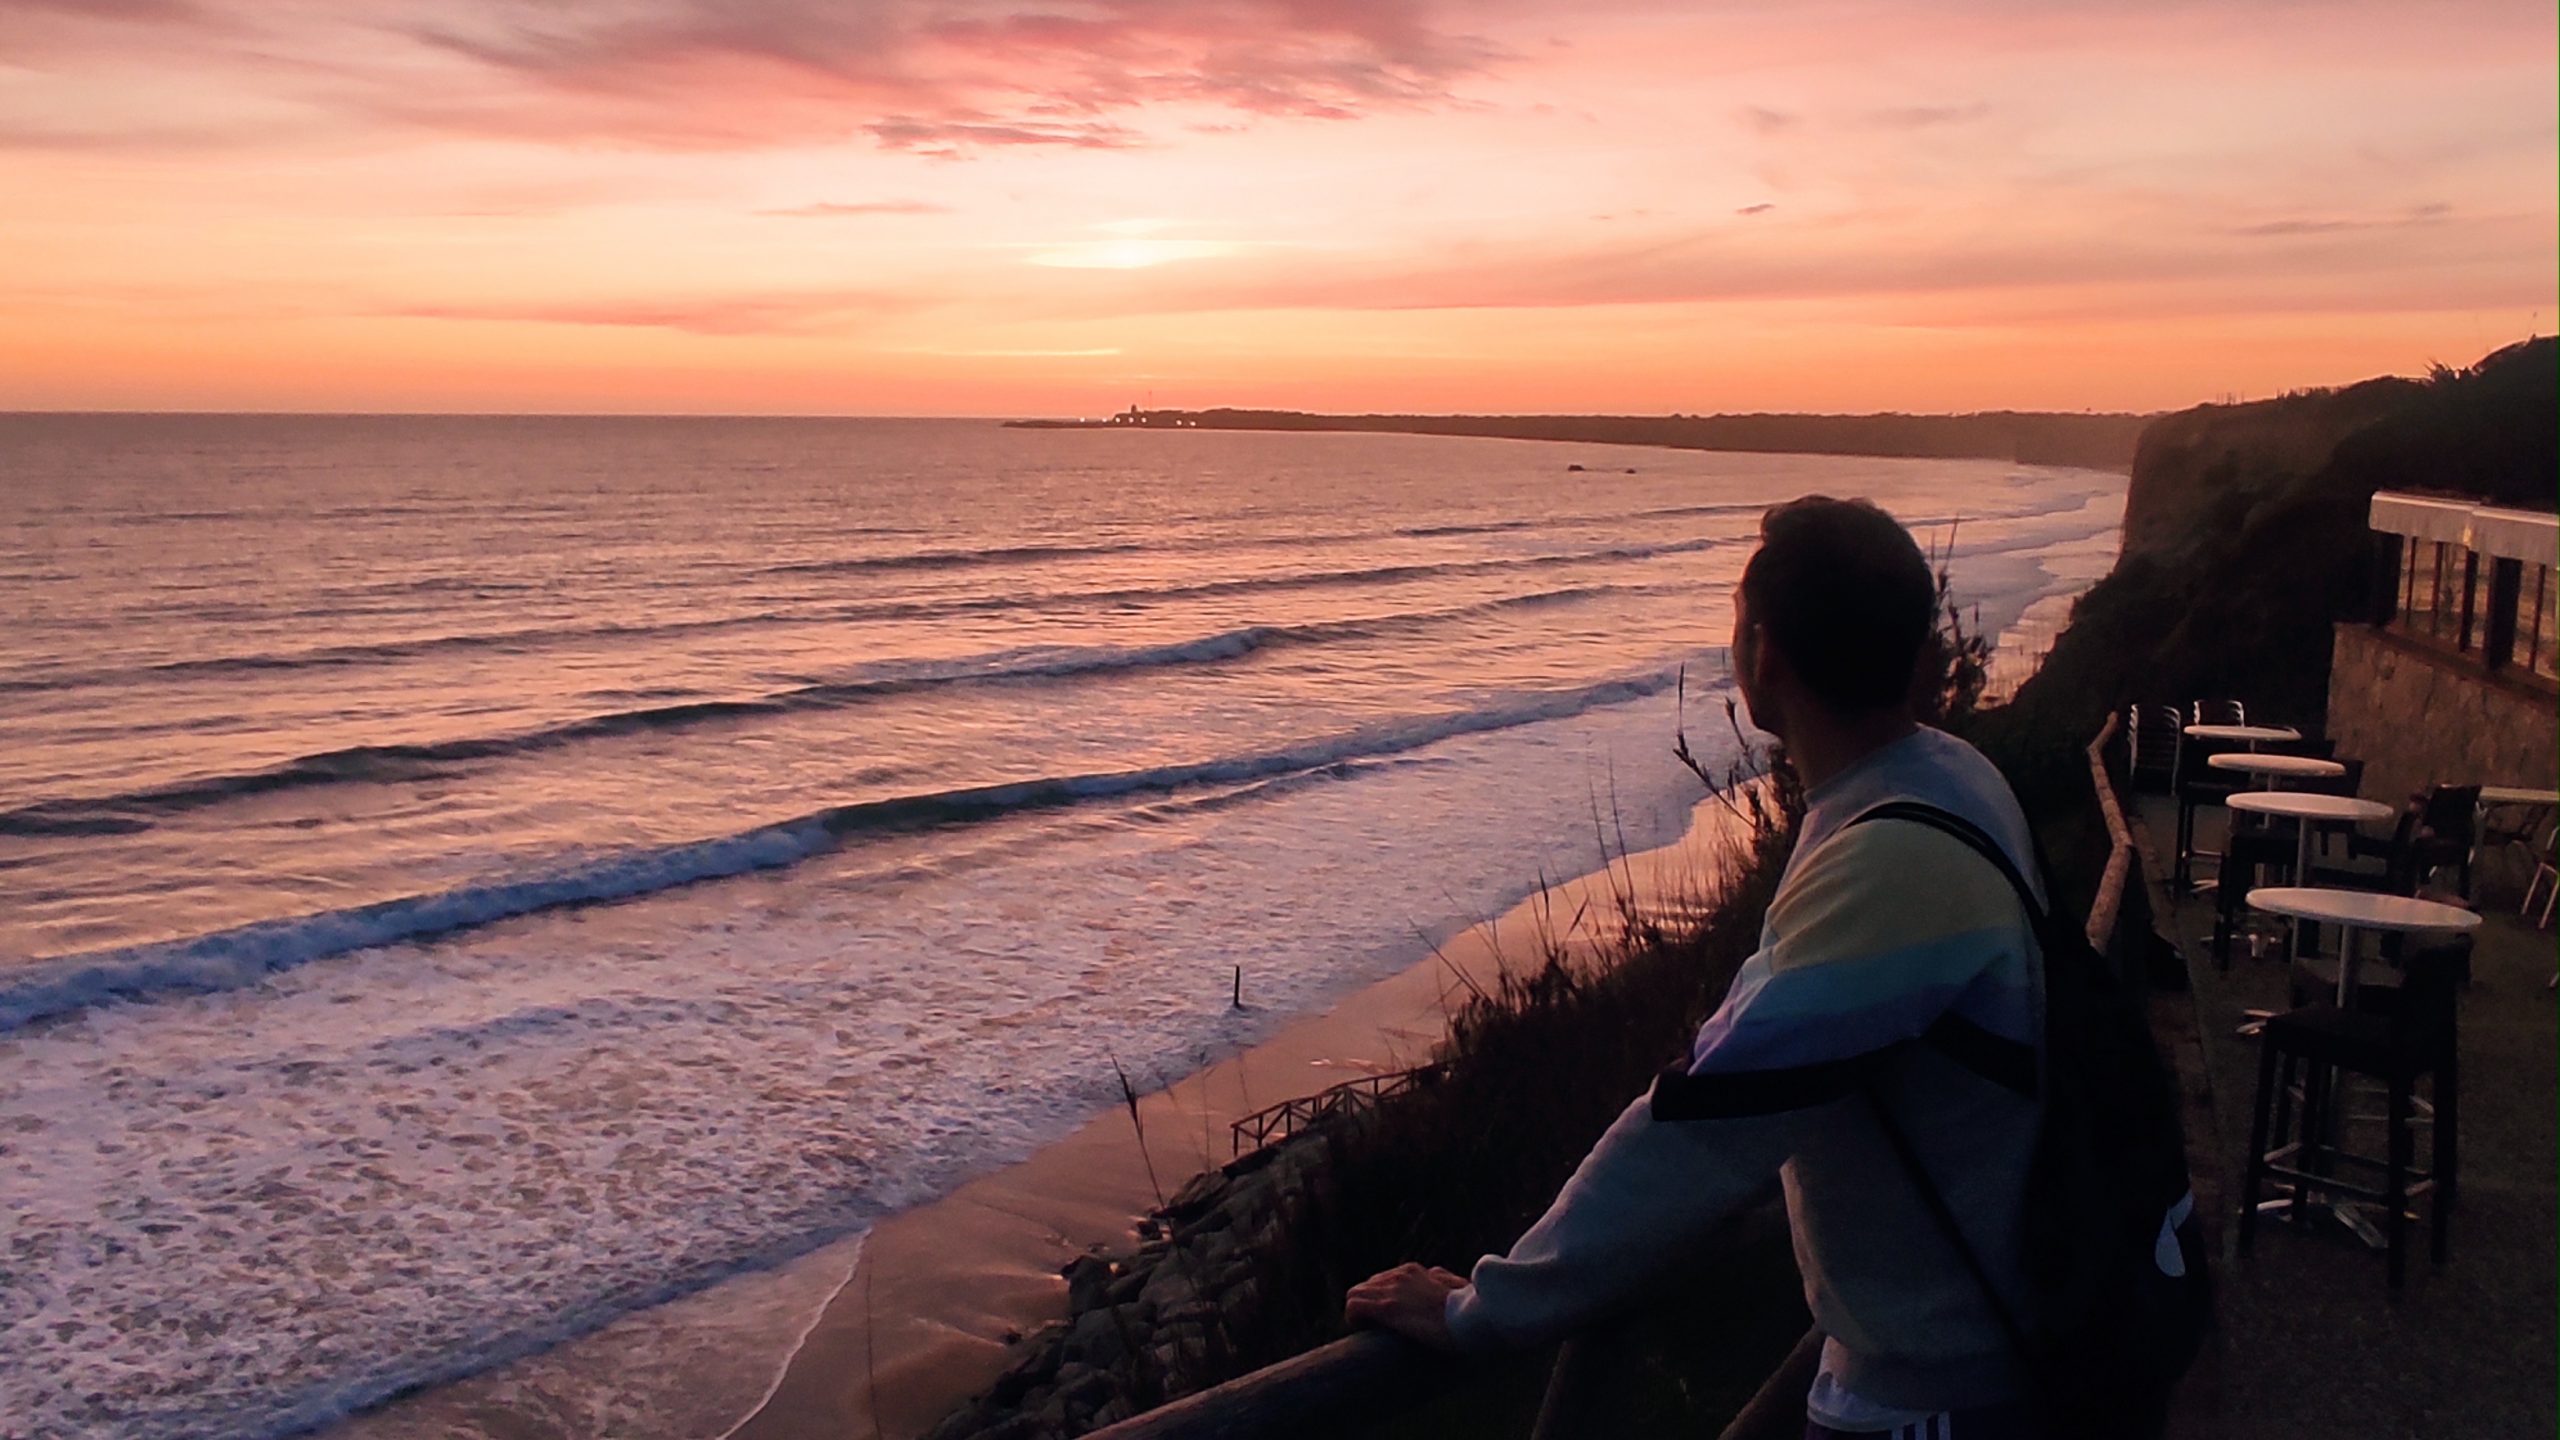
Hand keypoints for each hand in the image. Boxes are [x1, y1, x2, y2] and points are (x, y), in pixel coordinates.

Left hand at [1343, 1262, 1467, 1349]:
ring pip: (1355, 1293)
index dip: (1381, 1298)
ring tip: (1368, 1331)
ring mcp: (1392, 1290)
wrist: (1474, 1317)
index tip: (1388, 1317)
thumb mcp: (1457, 1288)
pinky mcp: (1387, 1308)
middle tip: (1376, 1327)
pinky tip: (1362, 1331)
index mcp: (1414, 1271)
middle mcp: (1400, 1275)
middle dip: (1368, 1305)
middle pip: (1367, 1286)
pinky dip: (1353, 1319)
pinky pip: (1353, 1306)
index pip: (1383, 1280)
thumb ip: (1445, 1281)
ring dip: (1359, 1313)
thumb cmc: (1471, 1309)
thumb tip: (1442, 1279)